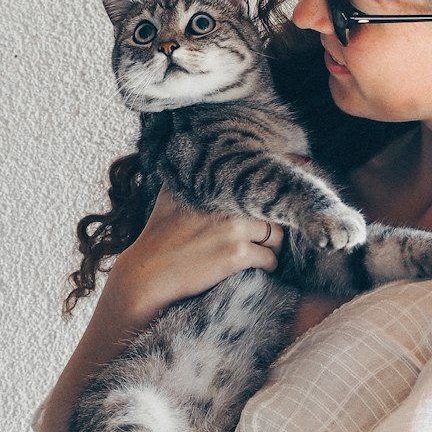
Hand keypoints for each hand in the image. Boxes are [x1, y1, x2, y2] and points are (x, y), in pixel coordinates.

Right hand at [107, 186, 283, 323]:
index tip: (284, 192)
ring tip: (265, 251)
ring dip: (274, 246)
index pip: (262, 176)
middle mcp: (226, 201)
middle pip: (272, 209)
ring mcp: (233, 228)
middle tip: (268, 235)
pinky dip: (269, 264)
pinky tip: (260, 267)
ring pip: (276, 235)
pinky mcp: (236, 254)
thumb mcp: (170, 196)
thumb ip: (190, 178)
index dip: (278, 185)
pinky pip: (269, 258)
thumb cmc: (158, 236)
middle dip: (274, 223)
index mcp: (215, 184)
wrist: (147, 273)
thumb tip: (200, 158)